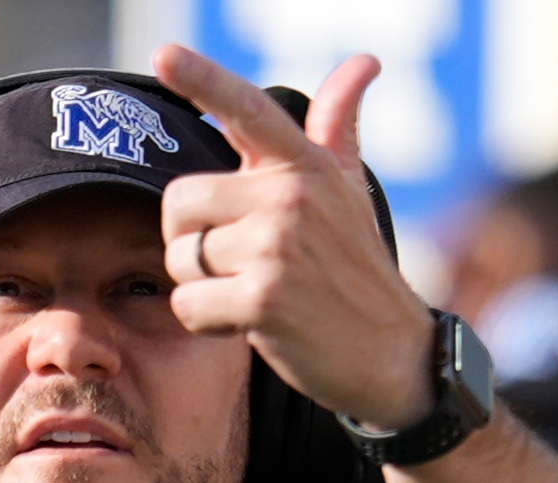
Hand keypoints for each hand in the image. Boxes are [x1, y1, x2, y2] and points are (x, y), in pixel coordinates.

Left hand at [150, 47, 434, 433]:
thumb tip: (364, 63)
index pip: (247, 110)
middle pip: (179, 201)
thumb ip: (339, 126)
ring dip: (202, 286)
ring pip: (180, 257)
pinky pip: (189, 305)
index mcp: (304, 166)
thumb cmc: (357, 271)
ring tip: (251, 294)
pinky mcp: (266, 299)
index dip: (202, 78)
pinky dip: (206, 323)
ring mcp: (279, 247)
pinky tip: (248, 324)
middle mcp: (291, 197)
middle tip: (236, 263)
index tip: (164, 53)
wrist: (393, 355)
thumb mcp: (349, 190)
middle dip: (190, 240)